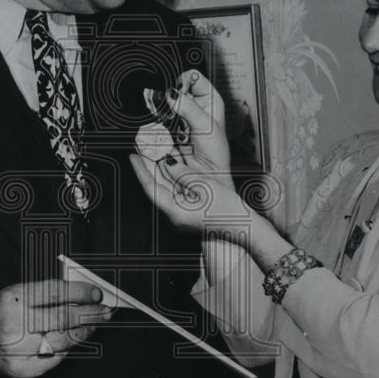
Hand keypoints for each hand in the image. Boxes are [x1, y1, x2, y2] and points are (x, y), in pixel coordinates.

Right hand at [0, 279, 110, 377]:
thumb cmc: (2, 310)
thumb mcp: (17, 292)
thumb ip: (46, 292)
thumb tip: (83, 294)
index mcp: (14, 299)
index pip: (54, 293)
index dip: (79, 293)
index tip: (97, 294)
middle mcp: (16, 324)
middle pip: (62, 318)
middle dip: (89, 314)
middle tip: (106, 310)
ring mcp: (19, 349)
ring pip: (62, 341)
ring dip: (84, 332)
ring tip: (97, 323)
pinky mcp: (22, 369)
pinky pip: (54, 359)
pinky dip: (67, 349)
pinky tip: (76, 340)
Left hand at [129, 148, 250, 234]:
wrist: (245, 229)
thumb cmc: (229, 211)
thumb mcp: (205, 186)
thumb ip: (183, 174)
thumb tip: (167, 162)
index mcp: (175, 212)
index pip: (151, 187)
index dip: (140, 170)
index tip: (133, 155)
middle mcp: (174, 216)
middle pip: (156, 187)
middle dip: (148, 167)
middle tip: (141, 148)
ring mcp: (181, 215)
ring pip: (165, 188)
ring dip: (158, 170)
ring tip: (152, 152)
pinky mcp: (188, 213)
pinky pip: (175, 192)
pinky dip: (171, 178)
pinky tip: (170, 165)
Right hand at [166, 70, 232, 180]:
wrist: (206, 174)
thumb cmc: (215, 152)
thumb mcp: (204, 125)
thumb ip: (187, 107)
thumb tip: (172, 93)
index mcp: (209, 98)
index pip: (192, 76)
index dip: (183, 82)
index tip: (178, 92)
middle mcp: (195, 105)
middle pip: (176, 89)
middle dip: (169, 98)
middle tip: (169, 107)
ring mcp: (180, 116)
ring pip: (164, 104)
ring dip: (161, 110)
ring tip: (167, 121)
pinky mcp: (169, 127)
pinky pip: (158, 118)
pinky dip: (156, 121)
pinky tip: (161, 128)